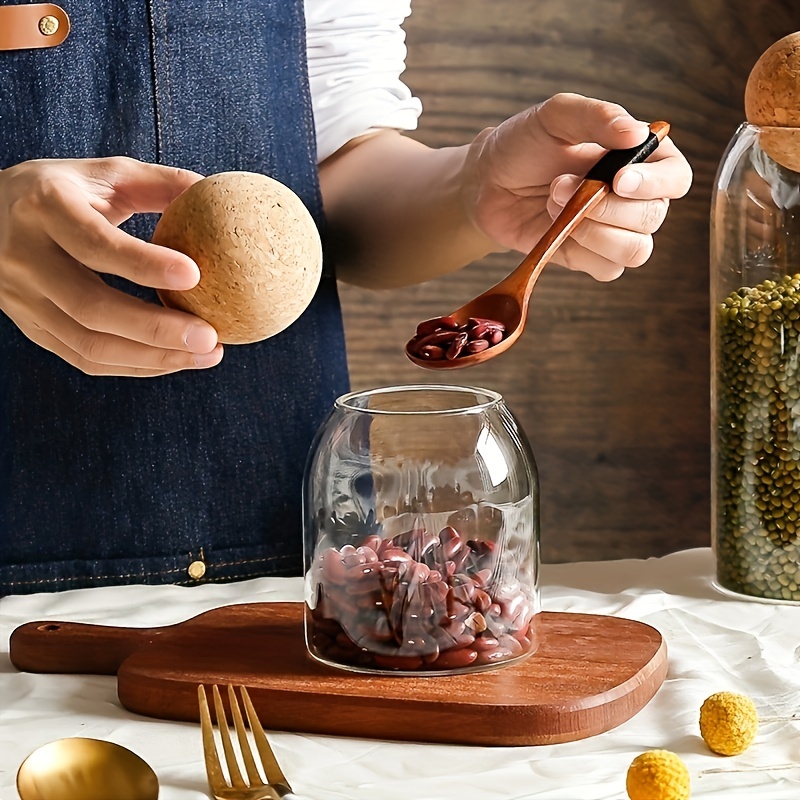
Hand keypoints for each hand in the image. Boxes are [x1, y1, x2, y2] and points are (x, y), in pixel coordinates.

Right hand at [0, 157, 222, 375]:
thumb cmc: (61, 190)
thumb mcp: (103, 174)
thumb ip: (159, 183)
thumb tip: (215, 194)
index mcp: (44, 207)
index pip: (94, 243)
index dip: (144, 262)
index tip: (196, 275)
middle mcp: (25, 257)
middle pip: (91, 307)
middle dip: (157, 329)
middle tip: (210, 337)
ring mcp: (23, 299)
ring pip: (89, 344)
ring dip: (155, 357)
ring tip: (208, 354)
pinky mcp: (31, 327)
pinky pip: (85, 359)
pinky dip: (136, 366)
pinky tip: (176, 360)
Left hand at [461, 92, 692, 280]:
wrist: (487, 183)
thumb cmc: (524, 144)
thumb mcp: (556, 116)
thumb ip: (597, 117)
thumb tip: (638, 133)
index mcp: (640, 158)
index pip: (676, 178)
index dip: (655, 184)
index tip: (618, 180)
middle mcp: (636, 196)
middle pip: (653, 217)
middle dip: (603, 206)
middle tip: (558, 186)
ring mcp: (614, 230)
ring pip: (635, 250)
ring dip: (592, 231)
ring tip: (554, 205)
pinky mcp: (591, 257)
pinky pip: (609, 270)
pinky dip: (582, 253)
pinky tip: (556, 231)